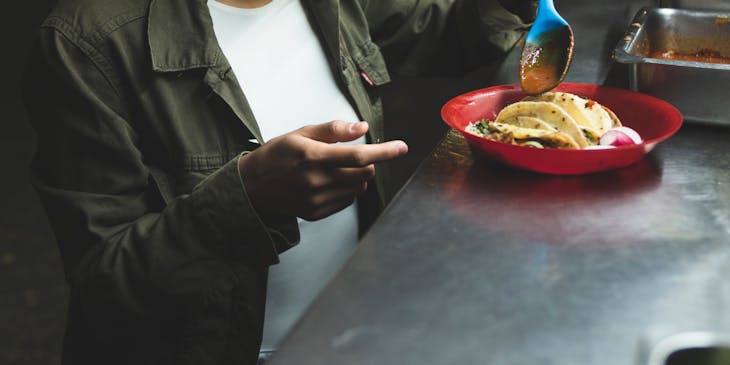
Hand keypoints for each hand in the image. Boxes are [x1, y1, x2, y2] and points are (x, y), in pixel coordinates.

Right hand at [238, 121, 407, 220]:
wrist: (252, 185)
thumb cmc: (277, 155)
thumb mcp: (301, 133)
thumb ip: (334, 130)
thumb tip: (362, 128)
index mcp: (312, 156)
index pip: (358, 156)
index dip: (384, 151)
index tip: (402, 147)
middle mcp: (315, 181)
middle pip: (364, 174)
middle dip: (368, 163)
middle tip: (353, 156)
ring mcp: (316, 200)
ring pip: (358, 189)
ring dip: (358, 177)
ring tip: (338, 169)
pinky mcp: (316, 213)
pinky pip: (347, 201)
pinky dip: (347, 190)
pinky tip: (329, 183)